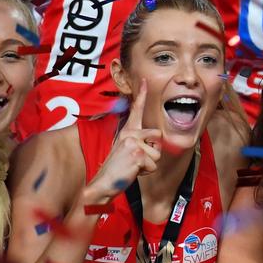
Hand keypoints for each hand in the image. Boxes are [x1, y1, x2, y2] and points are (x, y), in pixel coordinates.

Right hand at [81, 81, 160, 206]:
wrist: (103, 183)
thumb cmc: (118, 168)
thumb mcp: (126, 150)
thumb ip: (138, 142)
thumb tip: (155, 142)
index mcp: (127, 131)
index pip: (135, 110)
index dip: (141, 95)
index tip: (144, 80)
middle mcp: (129, 134)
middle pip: (159, 137)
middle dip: (154, 152)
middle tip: (137, 160)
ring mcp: (133, 143)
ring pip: (158, 154)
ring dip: (149, 164)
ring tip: (134, 166)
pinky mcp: (137, 155)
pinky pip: (154, 165)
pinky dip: (146, 172)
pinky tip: (133, 172)